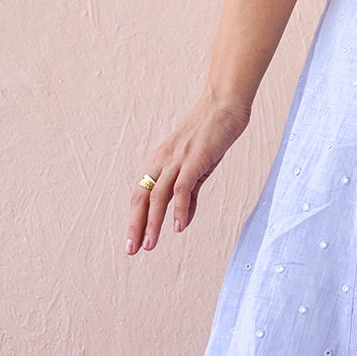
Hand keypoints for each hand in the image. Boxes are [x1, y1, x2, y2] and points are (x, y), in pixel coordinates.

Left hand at [128, 93, 251, 252]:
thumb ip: (190, 192)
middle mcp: (163, 161)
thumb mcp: (199, 166)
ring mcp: (177, 160)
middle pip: (141, 197)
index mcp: (160, 162)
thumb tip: (182, 220)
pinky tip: (178, 227)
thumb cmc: (213, 133)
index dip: (136, 218)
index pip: (141, 194)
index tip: (134, 240)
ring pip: (158, 196)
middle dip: (135, 225)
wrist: (225, 105)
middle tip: (131, 250)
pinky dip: (179, 209)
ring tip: (149, 245)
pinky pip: (182, 189)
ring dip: (152, 223)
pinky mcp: (194, 160)